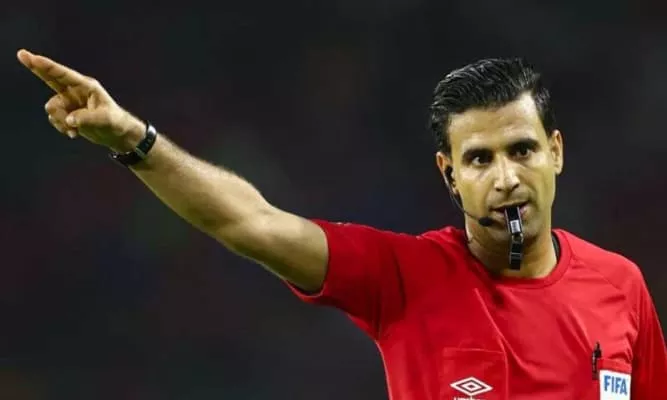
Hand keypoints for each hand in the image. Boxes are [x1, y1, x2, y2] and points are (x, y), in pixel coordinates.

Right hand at [17, 49, 144, 152]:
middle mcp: (75, 92)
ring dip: (60, 120)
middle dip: (36, 67)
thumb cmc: (115, 122)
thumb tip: (69, 120)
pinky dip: (62, 127)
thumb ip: (86, 118)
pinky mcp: (67, 114)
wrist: (116, 135)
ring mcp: (69, 103)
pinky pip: (55, 119)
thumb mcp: (104, 120)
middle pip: (50, 78)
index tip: (33, 57)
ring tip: (74, 129)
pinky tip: (73, 133)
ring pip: (52, 108)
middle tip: (21, 54)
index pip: (64, 74)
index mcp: (86, 86)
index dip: (47, 66)